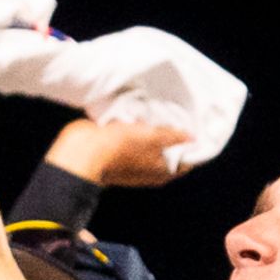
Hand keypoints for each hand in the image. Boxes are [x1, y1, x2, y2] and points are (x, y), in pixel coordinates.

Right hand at [45, 116, 197, 189]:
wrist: (82, 150)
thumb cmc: (120, 147)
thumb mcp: (152, 138)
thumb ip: (173, 137)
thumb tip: (191, 137)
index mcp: (159, 171)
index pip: (185, 161)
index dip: (192, 146)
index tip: (197, 127)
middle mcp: (147, 168)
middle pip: (167, 151)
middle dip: (173, 134)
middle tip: (181, 113)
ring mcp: (131, 158)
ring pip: (149, 142)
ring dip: (154, 127)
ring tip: (162, 107)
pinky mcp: (117, 147)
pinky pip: (133, 136)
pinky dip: (138, 125)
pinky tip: (142, 110)